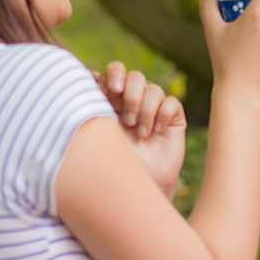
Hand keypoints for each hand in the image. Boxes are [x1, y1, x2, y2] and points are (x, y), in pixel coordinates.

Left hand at [93, 62, 186, 200]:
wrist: (136, 187)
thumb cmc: (111, 162)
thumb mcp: (99, 131)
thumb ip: (94, 103)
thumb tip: (87, 74)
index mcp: (112, 98)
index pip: (115, 71)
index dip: (115, 75)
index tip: (112, 90)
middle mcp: (133, 100)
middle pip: (135, 76)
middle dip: (132, 96)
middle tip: (128, 120)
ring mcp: (154, 108)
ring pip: (153, 90)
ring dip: (146, 111)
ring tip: (141, 134)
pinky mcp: (172, 118)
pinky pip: (171, 103)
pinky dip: (163, 116)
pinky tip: (156, 132)